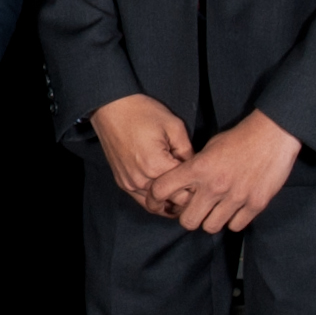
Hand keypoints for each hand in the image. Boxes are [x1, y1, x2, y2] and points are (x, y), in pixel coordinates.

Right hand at [88, 95, 195, 209]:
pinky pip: (142, 200)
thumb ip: (189, 153)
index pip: (186, 193)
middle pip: (172, 203)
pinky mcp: (122, 182)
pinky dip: (155, 199)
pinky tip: (165, 192)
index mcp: (156, 167)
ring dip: (170, 202)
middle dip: (186, 197)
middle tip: (197, 189)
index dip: (199, 190)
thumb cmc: (142, 113)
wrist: (111, 108)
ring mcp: (129, 183)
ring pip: (156, 206)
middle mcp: (141, 180)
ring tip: (182, 191)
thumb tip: (195, 171)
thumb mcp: (175, 127)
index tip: (204, 183)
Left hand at [161, 111, 303, 234]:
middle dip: (188, 217)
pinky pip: (235, 226)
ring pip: (211, 227)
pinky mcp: (255, 204)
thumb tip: (184, 185)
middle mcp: (214, 186)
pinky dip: (233, 220)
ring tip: (216, 210)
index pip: (162, 190)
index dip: (154, 199)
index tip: (158, 202)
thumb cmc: (239, 138)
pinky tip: (234, 209)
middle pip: (188, 221)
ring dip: (211, 220)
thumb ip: (194, 167)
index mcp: (198, 168)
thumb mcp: (209, 147)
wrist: (273, 135)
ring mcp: (235, 197)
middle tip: (195, 210)